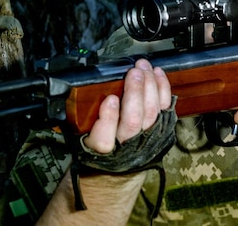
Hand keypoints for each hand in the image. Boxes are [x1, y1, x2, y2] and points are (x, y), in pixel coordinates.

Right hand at [78, 58, 177, 172]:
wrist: (120, 168)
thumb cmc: (100, 145)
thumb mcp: (82, 138)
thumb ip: (79, 121)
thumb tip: (72, 93)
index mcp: (101, 149)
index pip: (104, 140)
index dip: (108, 119)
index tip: (110, 100)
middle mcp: (126, 146)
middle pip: (133, 120)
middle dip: (135, 93)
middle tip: (134, 73)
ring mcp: (146, 138)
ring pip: (151, 112)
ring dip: (150, 86)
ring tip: (144, 68)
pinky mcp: (161, 130)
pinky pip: (165, 108)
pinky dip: (162, 88)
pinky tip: (157, 74)